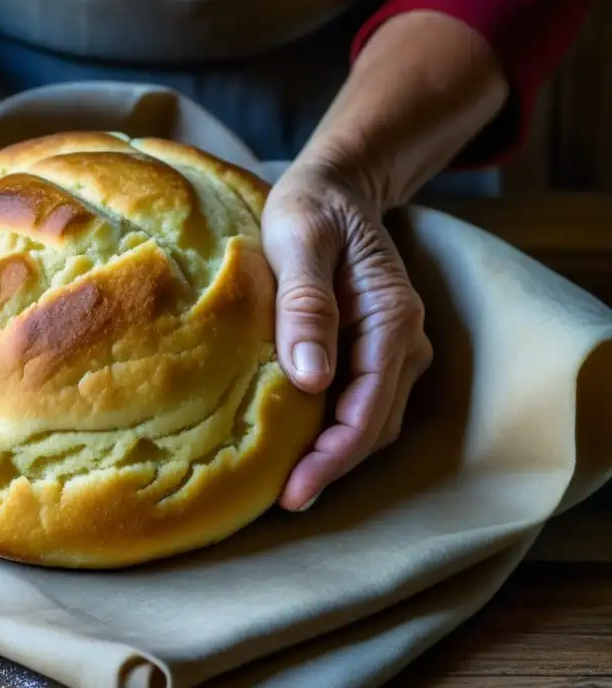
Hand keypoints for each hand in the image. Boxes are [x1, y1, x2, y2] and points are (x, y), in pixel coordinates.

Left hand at [261, 161, 433, 510]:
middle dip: (332, 467)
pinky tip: (296, 444)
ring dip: (335, 455)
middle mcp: (403, 340)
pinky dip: (333, 431)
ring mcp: (392, 347)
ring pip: (371, 421)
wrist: (334, 188)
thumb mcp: (299, 240)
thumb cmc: (310, 208)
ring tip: (286, 483)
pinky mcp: (372, 350)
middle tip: (284, 500)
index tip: (294, 490)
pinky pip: (360, 404)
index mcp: (391, 317)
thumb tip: (312, 379)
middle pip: (374, 425)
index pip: (368, 408)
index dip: (333, 457)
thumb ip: (306, 304)